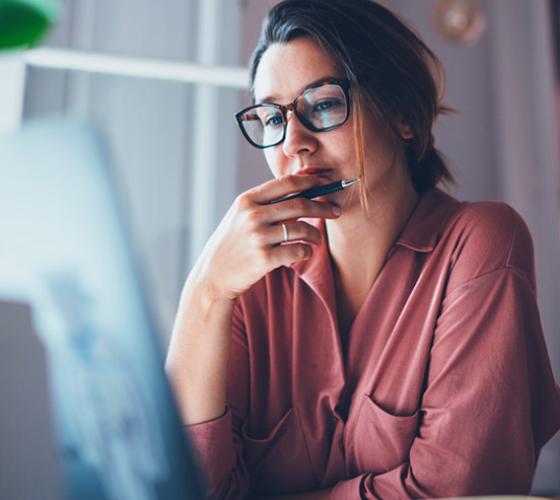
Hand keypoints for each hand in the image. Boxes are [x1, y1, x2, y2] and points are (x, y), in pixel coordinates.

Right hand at [192, 174, 340, 300]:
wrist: (213, 275)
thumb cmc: (232, 244)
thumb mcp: (240, 216)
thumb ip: (264, 202)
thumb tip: (300, 188)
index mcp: (247, 200)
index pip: (286, 183)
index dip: (310, 181)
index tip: (326, 183)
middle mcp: (252, 215)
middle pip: (299, 204)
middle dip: (323, 207)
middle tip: (335, 211)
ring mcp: (258, 237)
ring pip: (302, 229)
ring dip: (316, 234)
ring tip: (317, 238)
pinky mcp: (264, 259)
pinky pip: (298, 251)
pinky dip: (307, 251)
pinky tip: (305, 252)